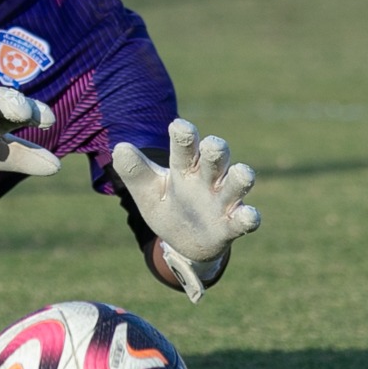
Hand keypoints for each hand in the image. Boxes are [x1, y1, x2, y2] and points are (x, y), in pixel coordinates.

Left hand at [111, 119, 259, 301]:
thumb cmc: (168, 206)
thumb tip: (118, 148)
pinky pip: (244, 220)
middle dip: (216, 150)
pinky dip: (248, 217)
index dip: (184, 136)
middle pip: (216, 158)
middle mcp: (208, 178)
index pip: (185, 147)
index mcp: (185, 167)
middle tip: (212, 145)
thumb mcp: (148, 191)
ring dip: (241, 177)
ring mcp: (223, 201)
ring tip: (243, 172)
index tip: (179, 126)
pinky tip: (249, 215)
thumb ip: (135, 171)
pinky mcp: (232, 225)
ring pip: (237, 183)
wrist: (184, 241)